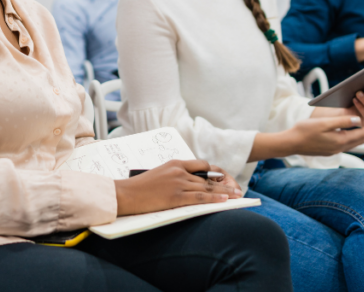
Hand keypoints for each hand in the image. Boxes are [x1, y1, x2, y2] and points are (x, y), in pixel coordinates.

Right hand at [114, 160, 240, 215]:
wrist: (126, 194)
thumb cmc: (140, 186)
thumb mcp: (160, 174)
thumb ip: (175, 175)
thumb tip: (188, 182)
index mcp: (175, 163)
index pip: (201, 165)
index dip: (214, 173)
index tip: (222, 178)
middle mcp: (179, 171)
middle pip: (208, 177)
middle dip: (224, 183)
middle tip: (237, 188)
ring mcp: (178, 183)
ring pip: (207, 188)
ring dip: (224, 192)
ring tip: (237, 195)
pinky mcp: (176, 197)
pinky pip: (200, 197)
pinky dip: (214, 199)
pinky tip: (224, 201)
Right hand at [286, 115, 363, 155]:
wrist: (290, 143)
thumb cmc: (304, 131)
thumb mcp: (323, 123)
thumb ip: (342, 121)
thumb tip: (358, 120)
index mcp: (339, 141)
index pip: (361, 134)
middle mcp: (339, 148)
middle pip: (360, 140)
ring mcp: (334, 150)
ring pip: (354, 143)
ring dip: (363, 135)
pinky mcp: (329, 150)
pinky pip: (347, 144)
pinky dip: (354, 138)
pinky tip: (353, 134)